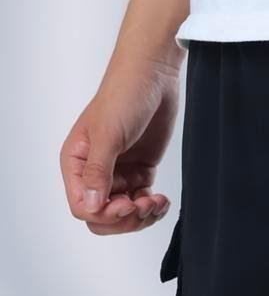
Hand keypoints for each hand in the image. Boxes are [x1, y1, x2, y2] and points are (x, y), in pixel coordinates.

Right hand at [60, 54, 181, 234]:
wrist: (153, 76)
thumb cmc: (124, 96)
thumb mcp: (109, 134)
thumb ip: (99, 172)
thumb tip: (92, 207)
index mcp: (77, 163)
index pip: (82, 206)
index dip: (104, 214)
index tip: (127, 203)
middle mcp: (95, 172)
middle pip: (103, 216)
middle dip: (124, 220)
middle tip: (144, 206)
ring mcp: (119, 173)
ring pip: (125, 213)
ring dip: (142, 216)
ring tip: (157, 201)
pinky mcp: (141, 171)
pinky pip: (143, 202)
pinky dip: (153, 207)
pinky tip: (163, 199)